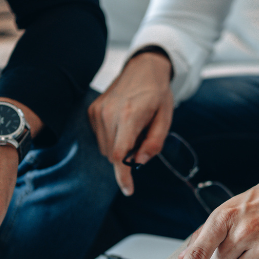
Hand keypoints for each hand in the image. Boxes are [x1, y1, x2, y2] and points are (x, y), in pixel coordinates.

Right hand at [88, 51, 173, 195]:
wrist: (143, 68)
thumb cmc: (158, 94)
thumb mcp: (166, 119)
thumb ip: (154, 144)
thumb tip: (138, 163)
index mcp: (130, 116)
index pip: (119, 155)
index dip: (123, 176)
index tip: (128, 190)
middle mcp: (109, 113)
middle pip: (112, 154)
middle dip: (127, 158)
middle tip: (142, 140)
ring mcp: (97, 111)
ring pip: (105, 148)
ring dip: (119, 148)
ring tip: (134, 129)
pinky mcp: (92, 110)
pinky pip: (100, 137)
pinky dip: (112, 139)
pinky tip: (123, 124)